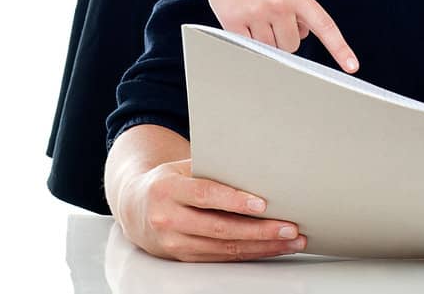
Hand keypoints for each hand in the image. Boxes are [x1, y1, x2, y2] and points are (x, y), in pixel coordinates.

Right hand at [117, 158, 304, 261]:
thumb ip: (210, 168)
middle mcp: (168, 219)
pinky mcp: (184, 258)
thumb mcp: (180, 168)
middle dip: (260, 230)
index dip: (235, 200)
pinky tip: (271, 248)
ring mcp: (175, 243)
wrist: (134, 208)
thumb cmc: (166, 182)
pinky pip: (222, 258)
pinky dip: (250, 253)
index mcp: (167, 190)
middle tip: (289, 227)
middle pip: (220, 228)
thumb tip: (254, 165)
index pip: (206, 195)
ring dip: (262, 246)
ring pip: (225, 248)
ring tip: (290, 240)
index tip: (263, 203)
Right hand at [199, 0, 359, 71]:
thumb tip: (303, 35)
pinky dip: (247, 39)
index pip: (324, 25)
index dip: (339, 48)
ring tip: (255, 14)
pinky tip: (242, 19)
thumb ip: (299, 8)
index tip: (351, 66)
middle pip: (291, 46)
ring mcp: (255, 13)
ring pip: (270, 49)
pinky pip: (247, 46)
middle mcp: (278, 4)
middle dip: (283, 37)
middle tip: (272, 17)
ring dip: (265, 39)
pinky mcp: (232, 21)